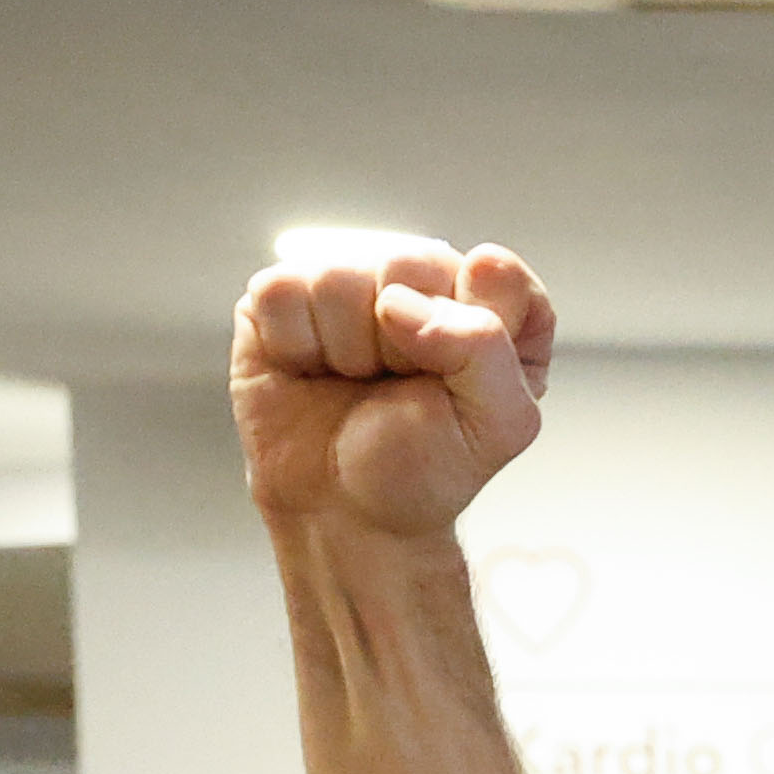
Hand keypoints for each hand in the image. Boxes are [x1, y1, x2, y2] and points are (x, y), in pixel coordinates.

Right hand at [232, 238, 554, 543]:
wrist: (344, 509)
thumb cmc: (424, 466)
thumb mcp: (495, 424)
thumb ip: (484, 348)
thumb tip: (398, 300)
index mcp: (491, 307)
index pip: (495, 270)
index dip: (471, 325)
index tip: (455, 377)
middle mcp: (422, 280)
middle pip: (405, 263)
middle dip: (400, 343)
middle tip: (398, 384)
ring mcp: (349, 280)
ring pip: (336, 275)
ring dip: (345, 350)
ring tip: (354, 381)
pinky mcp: (284, 294)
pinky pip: (279, 293)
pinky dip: (294, 347)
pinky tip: (310, 372)